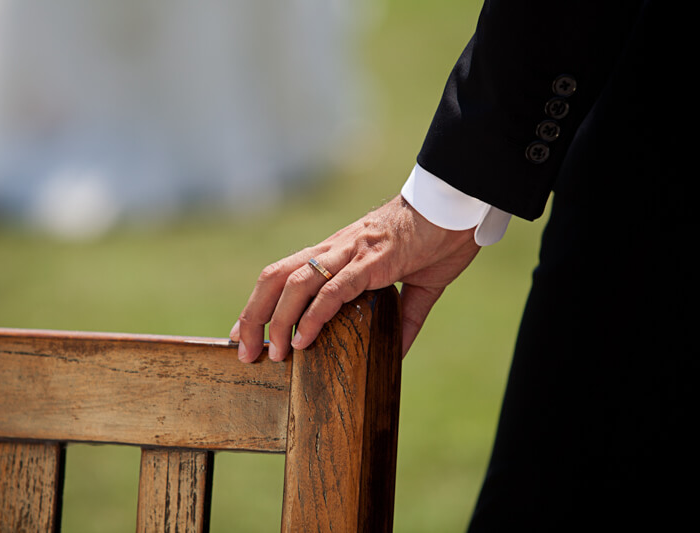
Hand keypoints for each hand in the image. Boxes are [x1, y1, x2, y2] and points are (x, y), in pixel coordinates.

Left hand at [230, 194, 480, 361]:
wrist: (458, 205)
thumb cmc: (438, 237)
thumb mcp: (418, 285)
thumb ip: (404, 320)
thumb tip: (394, 354)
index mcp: (339, 255)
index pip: (285, 277)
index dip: (260, 305)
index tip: (245, 334)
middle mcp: (334, 251)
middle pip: (275, 278)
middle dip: (253, 315)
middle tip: (243, 351)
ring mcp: (350, 254)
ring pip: (294, 283)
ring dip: (277, 320)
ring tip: (273, 354)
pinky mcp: (371, 261)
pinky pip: (333, 289)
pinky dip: (313, 315)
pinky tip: (304, 340)